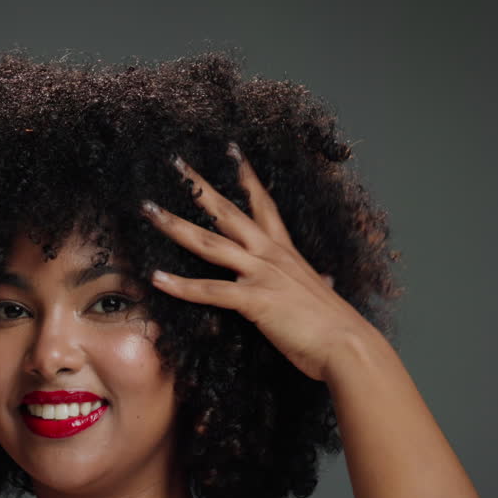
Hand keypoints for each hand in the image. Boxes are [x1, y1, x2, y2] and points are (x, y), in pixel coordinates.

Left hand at [140, 143, 376, 381]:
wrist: (348, 346)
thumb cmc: (335, 326)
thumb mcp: (320, 294)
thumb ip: (317, 282)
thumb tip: (326, 279)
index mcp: (284, 252)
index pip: (263, 204)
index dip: (247, 177)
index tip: (232, 151)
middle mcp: (270, 255)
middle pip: (227, 212)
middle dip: (199, 187)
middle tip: (176, 163)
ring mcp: (261, 274)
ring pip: (209, 243)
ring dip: (175, 226)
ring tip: (148, 210)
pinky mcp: (254, 300)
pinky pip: (210, 290)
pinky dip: (180, 286)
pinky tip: (156, 279)